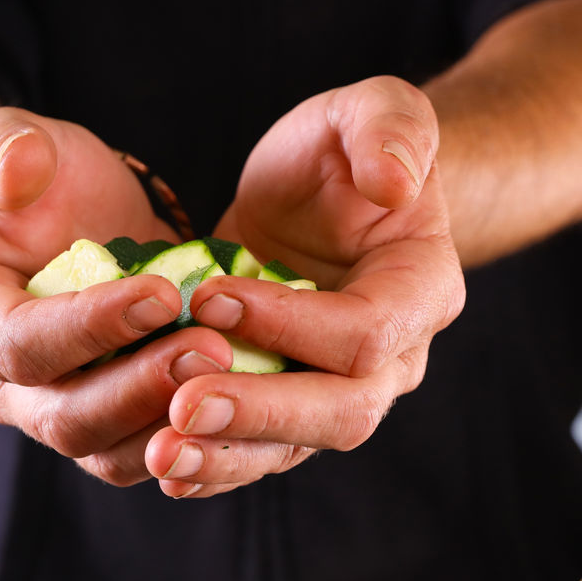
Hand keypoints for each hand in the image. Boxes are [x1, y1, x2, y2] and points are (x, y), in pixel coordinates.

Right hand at [0, 109, 234, 482]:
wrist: (68, 225)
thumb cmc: (39, 184)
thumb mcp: (15, 142)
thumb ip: (4, 148)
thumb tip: (17, 170)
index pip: (20, 344)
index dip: (90, 327)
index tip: (162, 295)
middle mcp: (3, 388)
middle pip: (66, 419)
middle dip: (141, 389)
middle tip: (212, 349)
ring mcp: (57, 417)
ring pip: (110, 454)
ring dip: (174, 425)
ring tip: (234, 374)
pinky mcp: (111, 432)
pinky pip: (151, 456)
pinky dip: (198, 441)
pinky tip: (246, 406)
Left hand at [144, 76, 463, 497]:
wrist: (323, 204)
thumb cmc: (346, 156)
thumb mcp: (369, 111)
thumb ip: (391, 127)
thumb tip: (394, 181)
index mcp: (421, 292)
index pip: (364, 333)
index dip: (288, 323)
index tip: (208, 299)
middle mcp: (394, 361)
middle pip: (340, 413)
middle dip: (259, 412)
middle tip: (182, 407)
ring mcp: (341, 395)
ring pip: (294, 448)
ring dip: (225, 456)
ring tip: (160, 455)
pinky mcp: (291, 412)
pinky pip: (259, 454)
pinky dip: (212, 468)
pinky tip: (162, 469)